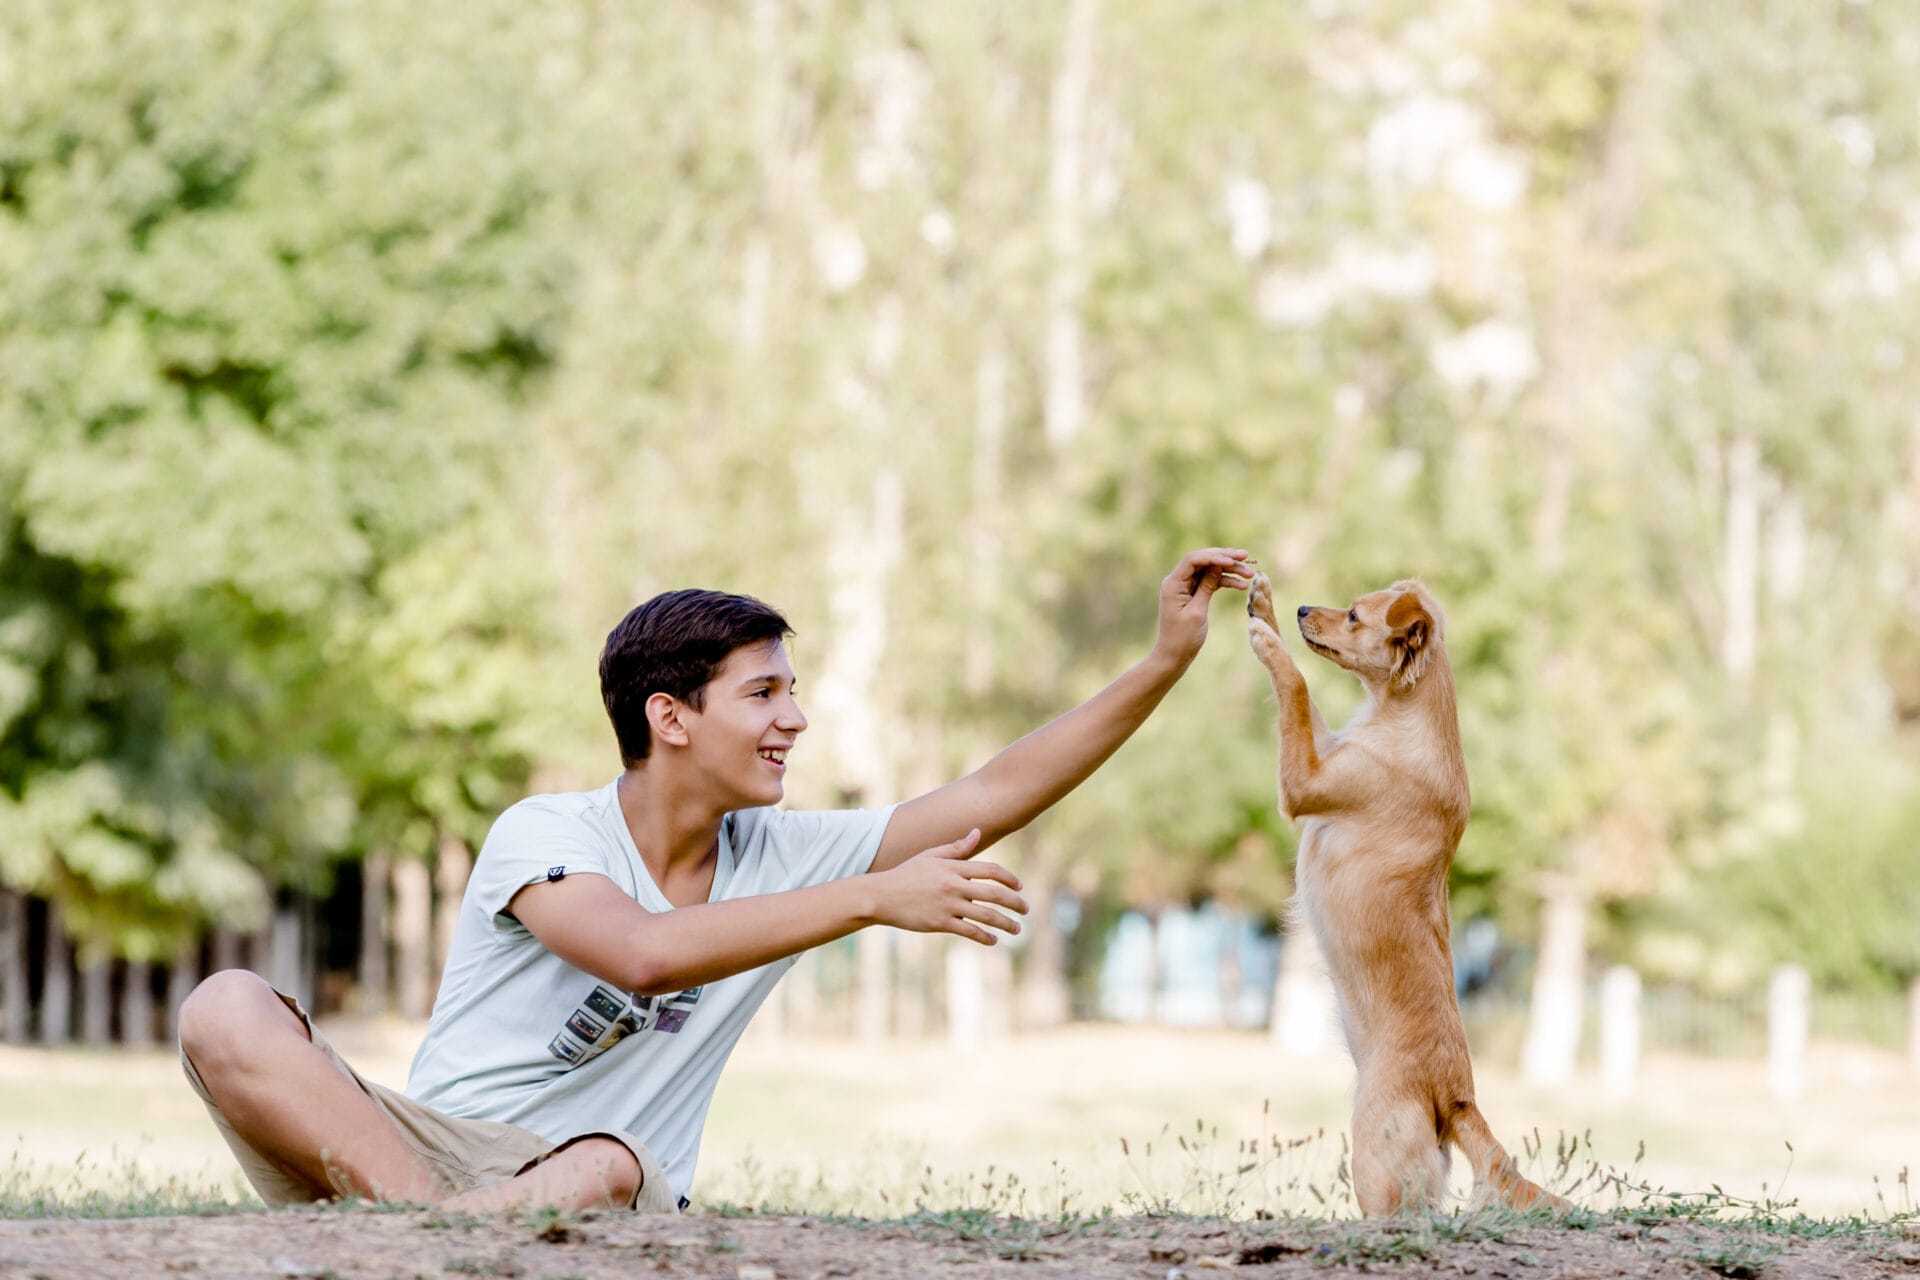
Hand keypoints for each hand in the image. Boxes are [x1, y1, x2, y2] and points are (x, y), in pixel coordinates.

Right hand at [870, 829, 1027, 944]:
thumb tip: (977, 832)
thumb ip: (956, 848)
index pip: (990, 871)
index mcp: (953, 867)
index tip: (1019, 886)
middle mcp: (954, 885)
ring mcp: (948, 905)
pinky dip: (984, 937)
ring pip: (986, 915)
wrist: (880, 895)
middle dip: (1014, 902)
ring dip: (1005, 923)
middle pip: (994, 894)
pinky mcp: (940, 923)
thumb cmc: (906, 874)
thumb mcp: (930, 856)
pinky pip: (969, 931)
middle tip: (1026, 909)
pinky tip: (993, 941)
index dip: (1009, 878)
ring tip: (1016, 929)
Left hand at [1151, 547, 1253, 668]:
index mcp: (1173, 584)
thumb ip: (1206, 586)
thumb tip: (1217, 565)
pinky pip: (1210, 582)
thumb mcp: (1197, 612)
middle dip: (1225, 558)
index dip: (1214, 556)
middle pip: (1203, 560)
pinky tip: (1241, 585)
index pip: (1193, 560)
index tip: (1233, 561)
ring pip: (1209, 570)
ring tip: (1250, 573)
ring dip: (1229, 570)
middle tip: (1246, 556)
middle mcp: (1177, 581)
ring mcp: (1186, 587)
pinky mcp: (1193, 594)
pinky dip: (1225, 582)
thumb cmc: (1183, 638)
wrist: (1174, 656)